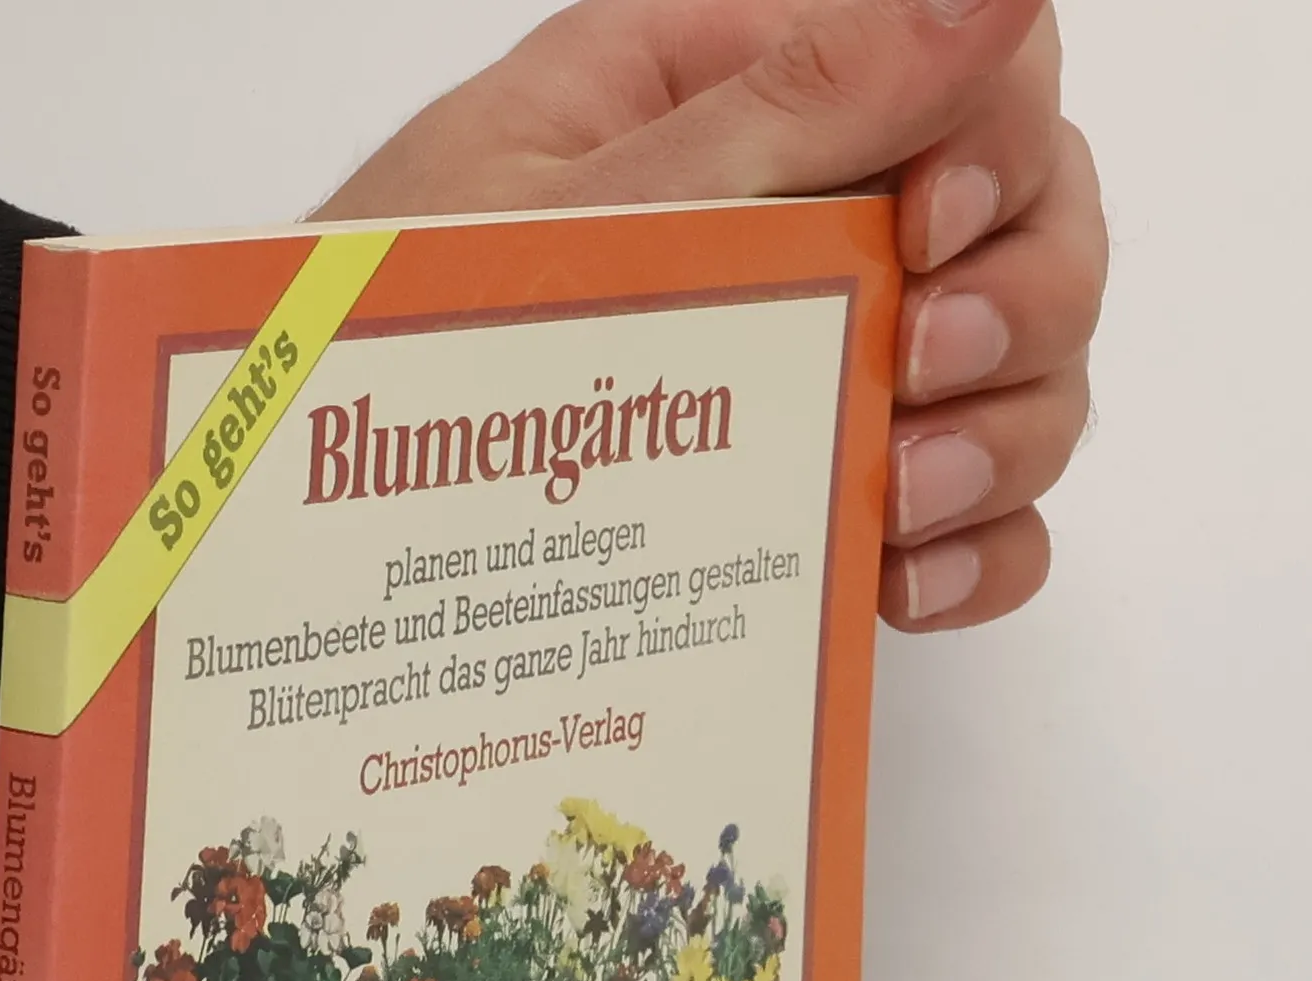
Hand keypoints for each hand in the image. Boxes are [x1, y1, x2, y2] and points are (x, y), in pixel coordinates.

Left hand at [317, 0, 1105, 631]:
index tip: (931, 233)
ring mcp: (808, 371)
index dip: (1001, 141)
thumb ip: (788, 108)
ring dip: (1002, 442)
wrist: (281, 500)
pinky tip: (898, 582)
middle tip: (918, 375)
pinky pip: (963, 519)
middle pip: (1030, 224)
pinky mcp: (800, 498)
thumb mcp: (571, 207)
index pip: (974, 65)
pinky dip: (975, 551)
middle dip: (1019, 304)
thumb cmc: (375, 330)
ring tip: (892, 503)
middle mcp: (800, 224)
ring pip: (1017, 377)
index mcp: (736, 98)